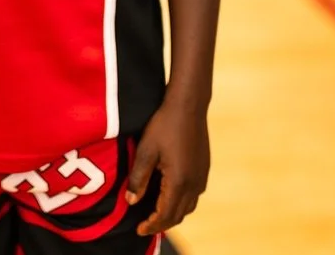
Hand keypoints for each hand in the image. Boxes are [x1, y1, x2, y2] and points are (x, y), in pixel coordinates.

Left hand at [126, 100, 209, 235]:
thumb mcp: (145, 151)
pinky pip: (194, 195)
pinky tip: (169, 195)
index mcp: (178, 181)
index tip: (139, 230)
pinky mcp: (204, 169)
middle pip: (178, 215)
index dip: (151, 226)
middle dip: (161, 223)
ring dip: (172, 214)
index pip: (165, 215)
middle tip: (144, 226)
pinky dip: (181, 203)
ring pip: (188, 207)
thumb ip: (138, 178)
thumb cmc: (164, 125)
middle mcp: (194, 184)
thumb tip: (131, 201)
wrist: (188, 105)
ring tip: (156, 214)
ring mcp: (202, 177)